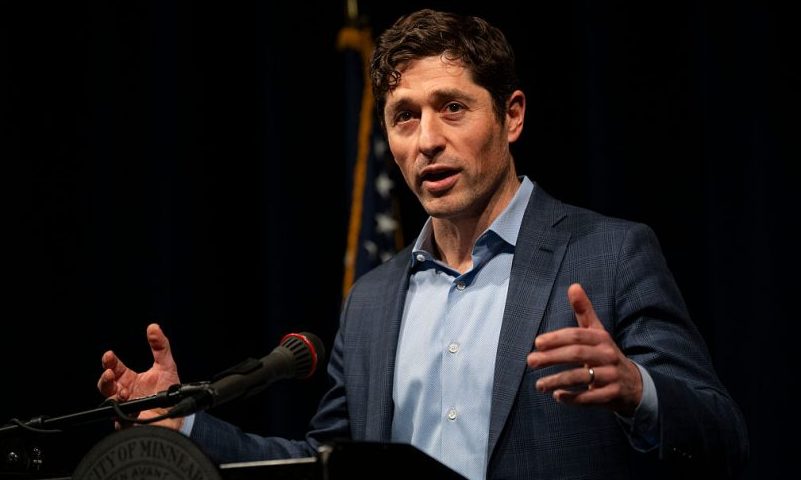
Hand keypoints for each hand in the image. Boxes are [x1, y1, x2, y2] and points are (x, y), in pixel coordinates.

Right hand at [97, 323, 183, 428]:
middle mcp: (124, 393)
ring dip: (111, 393)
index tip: (109, 355)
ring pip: (108, 401)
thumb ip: (160, 347)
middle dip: (105, 378)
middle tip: (109, 372)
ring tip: (118, 388)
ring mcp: (124, 408)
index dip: (110, 362)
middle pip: (106, 385)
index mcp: (130, 380)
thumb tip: (153, 327)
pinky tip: (131, 406)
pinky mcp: (128, 422)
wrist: (176, 414)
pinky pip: (120, 418)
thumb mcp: (167, 366)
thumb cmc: (169, 391)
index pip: (115, 369)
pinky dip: (123, 412)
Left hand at [527, 283, 642, 415]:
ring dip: (557, 381)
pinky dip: (573, 398)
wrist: (634, 383)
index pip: (577, 335)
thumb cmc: (606, 354)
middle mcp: (608, 355)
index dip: (556, 338)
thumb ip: (584, 311)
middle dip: (552, 358)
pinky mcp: (612, 395)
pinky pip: (591, 398)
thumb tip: (573, 286)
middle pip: (577, 354)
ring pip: (582, 377)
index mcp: (601, 338)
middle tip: (530, 361)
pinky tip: (557, 396)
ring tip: (539, 384)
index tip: (537, 343)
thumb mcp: (597, 332)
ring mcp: (612, 376)